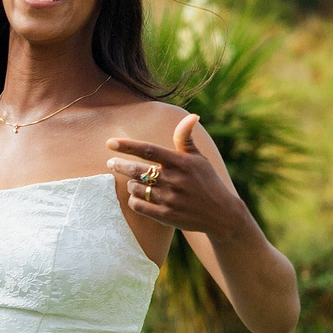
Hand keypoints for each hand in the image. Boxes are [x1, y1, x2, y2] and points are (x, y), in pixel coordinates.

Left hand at [106, 114, 248, 241]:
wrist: (222, 214)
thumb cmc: (208, 182)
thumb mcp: (199, 159)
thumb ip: (186, 139)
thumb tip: (191, 115)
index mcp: (181, 162)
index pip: (148, 150)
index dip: (127, 146)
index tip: (110, 142)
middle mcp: (174, 180)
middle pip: (136, 170)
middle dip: (120, 165)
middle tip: (111, 163)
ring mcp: (169, 199)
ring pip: (135, 188)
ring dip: (131, 184)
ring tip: (134, 182)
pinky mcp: (166, 216)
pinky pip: (138, 206)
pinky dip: (134, 200)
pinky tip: (137, 196)